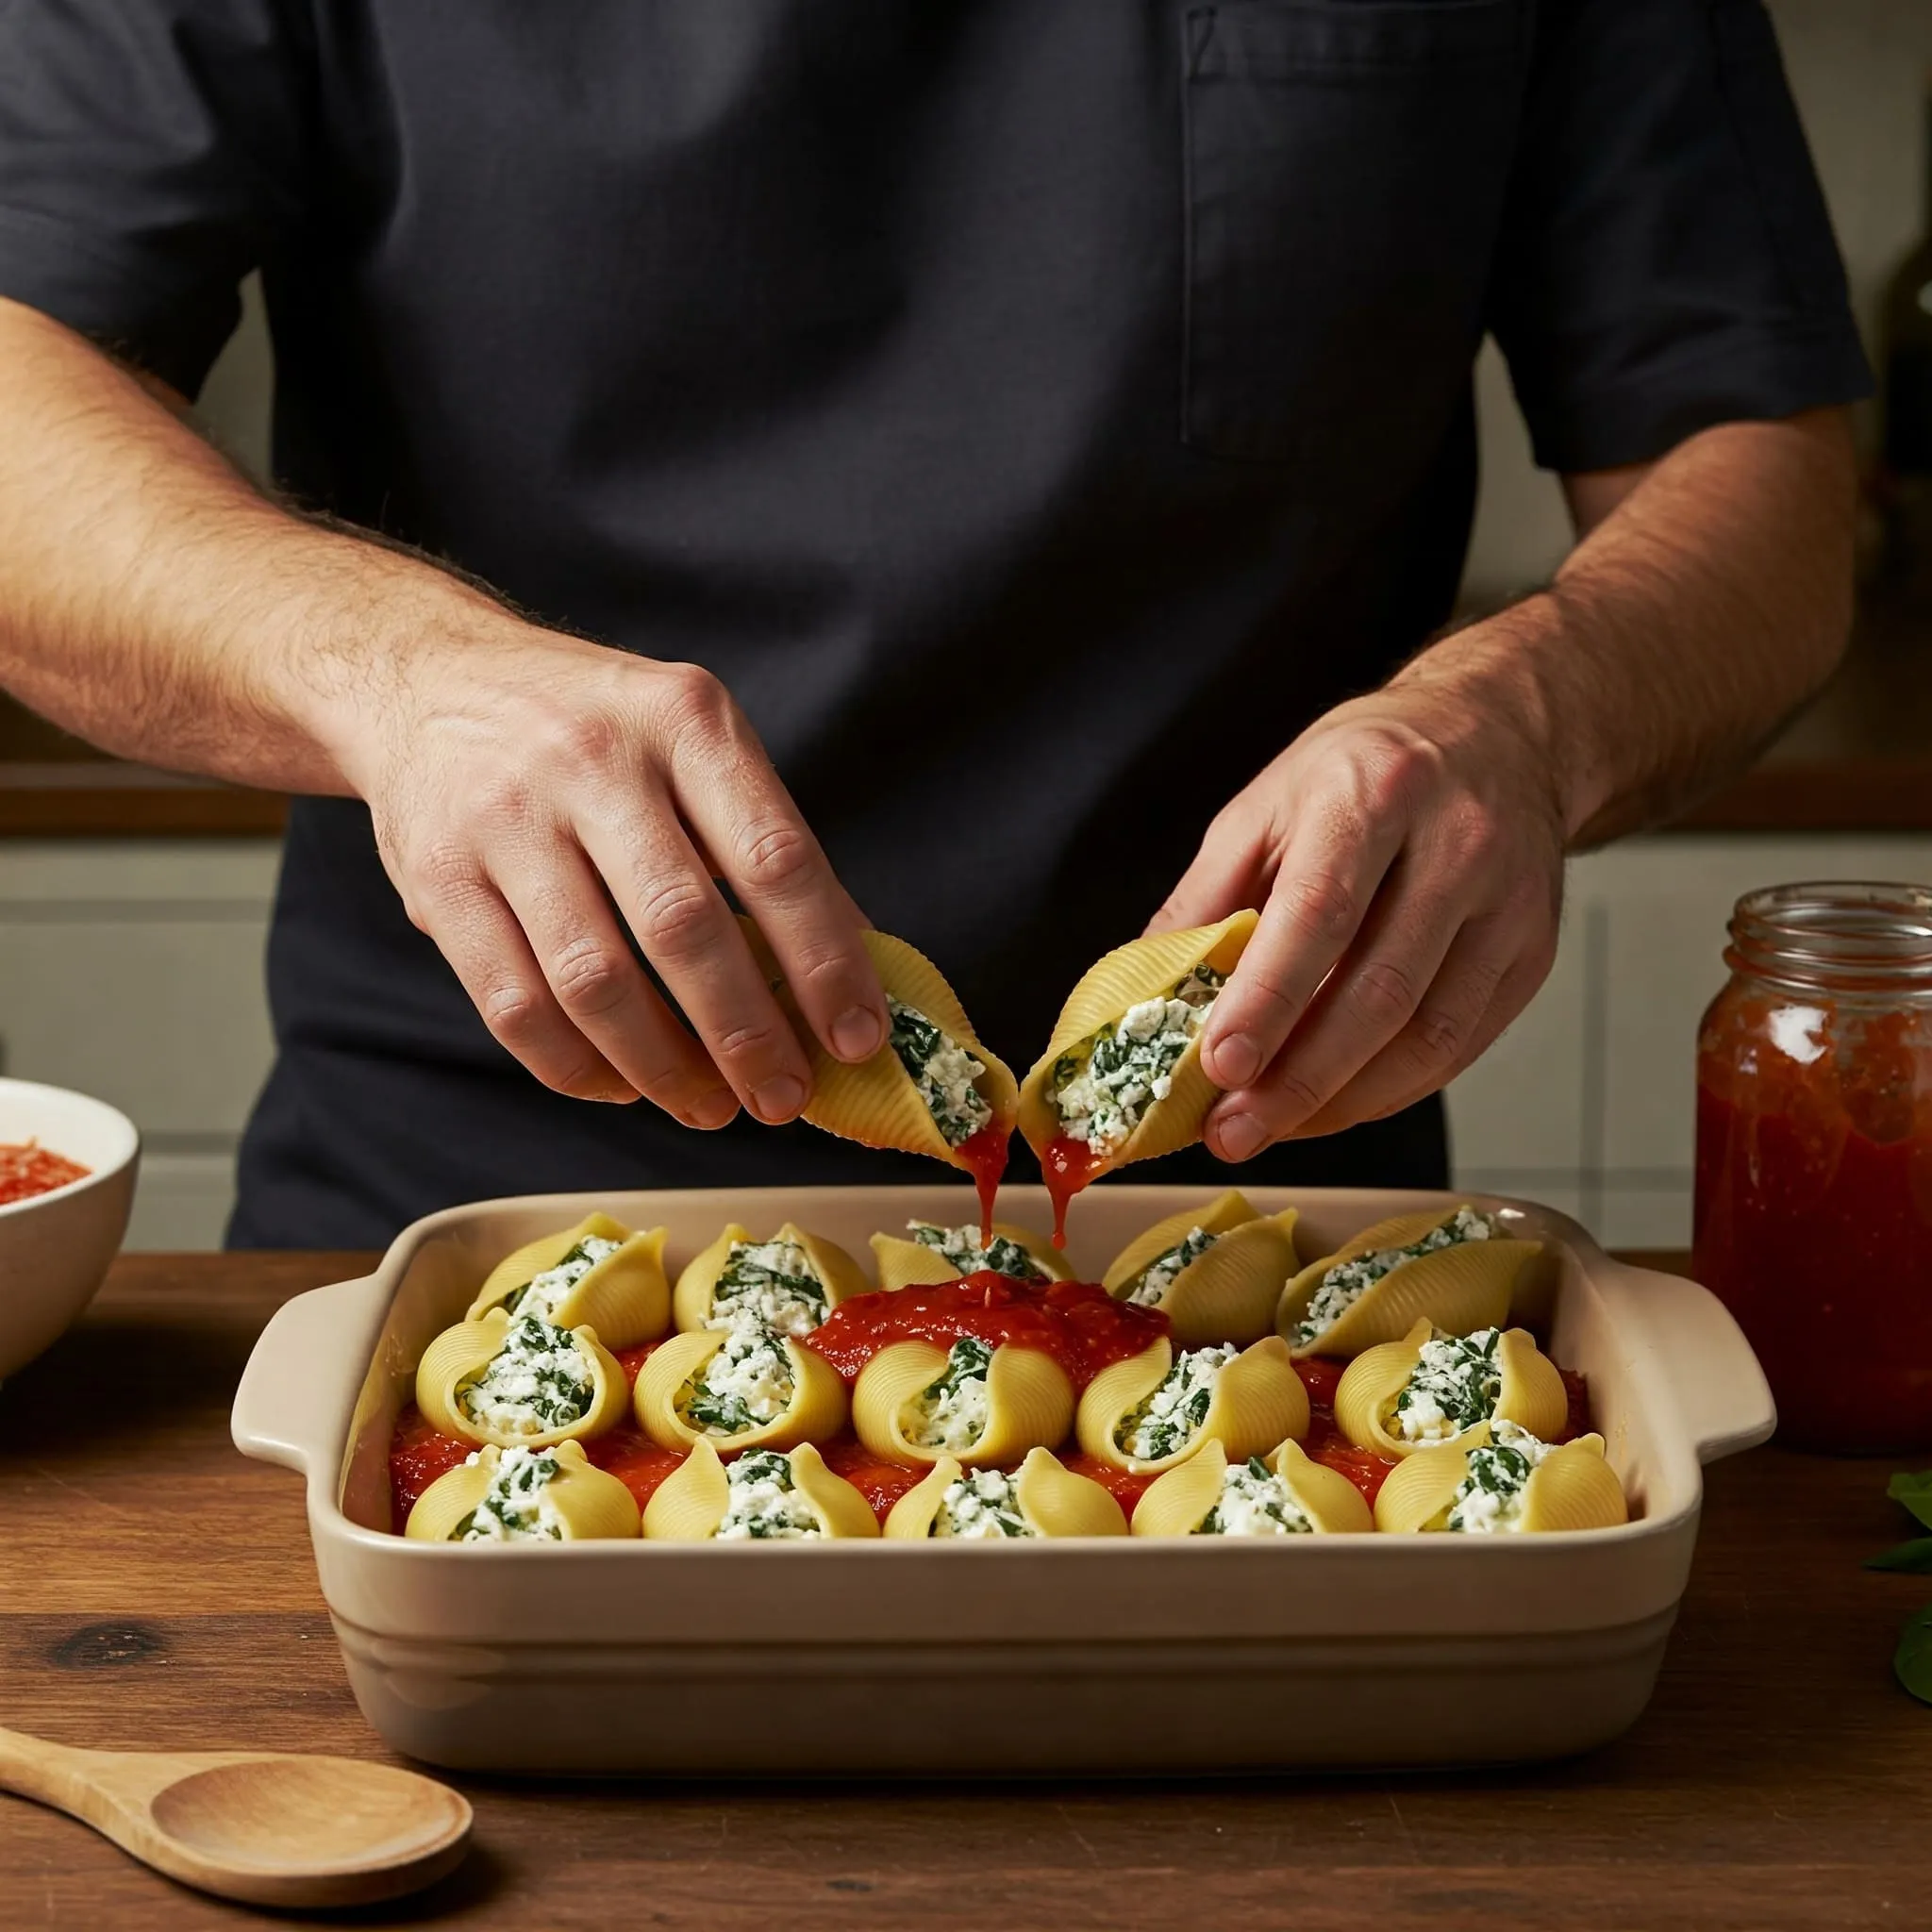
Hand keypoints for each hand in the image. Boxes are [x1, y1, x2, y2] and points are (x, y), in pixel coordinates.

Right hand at [336, 617, 886, 1126]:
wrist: (429, 677)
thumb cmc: (598, 732)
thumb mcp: (694, 744)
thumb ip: (767, 845)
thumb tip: (861, 969)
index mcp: (684, 720)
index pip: (774, 857)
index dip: (825, 961)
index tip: (858, 1038)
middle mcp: (593, 761)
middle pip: (682, 927)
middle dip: (746, 1034)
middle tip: (784, 1098)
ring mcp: (505, 819)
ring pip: (591, 981)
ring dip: (663, 1067)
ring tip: (710, 1107)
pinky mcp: (437, 879)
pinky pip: (512, 1005)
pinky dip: (576, 1068)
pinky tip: (622, 1087)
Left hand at [1147, 680, 1566, 1158]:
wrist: (1499, 732)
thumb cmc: (1365, 769)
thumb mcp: (1266, 803)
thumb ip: (1206, 898)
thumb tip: (1145, 992)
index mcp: (1373, 793)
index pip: (1320, 911)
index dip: (1268, 998)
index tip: (1218, 1066)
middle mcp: (1456, 844)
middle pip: (1379, 989)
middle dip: (1298, 1079)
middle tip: (1232, 1132)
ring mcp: (1508, 903)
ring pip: (1428, 1034)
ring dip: (1342, 1101)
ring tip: (1272, 1128)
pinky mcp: (1533, 952)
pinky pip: (1460, 1046)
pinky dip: (1390, 1090)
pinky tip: (1333, 1104)